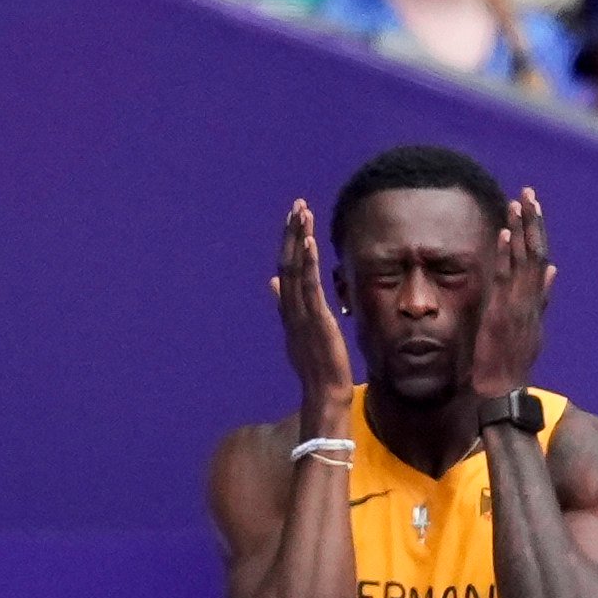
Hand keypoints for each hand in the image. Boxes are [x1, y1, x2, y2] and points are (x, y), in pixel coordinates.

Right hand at [269, 199, 352, 418]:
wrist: (324, 392)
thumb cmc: (317, 366)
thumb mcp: (301, 332)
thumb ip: (286, 306)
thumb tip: (273, 283)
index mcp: (289, 310)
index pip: (286, 270)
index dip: (289, 243)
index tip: (294, 219)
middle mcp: (291, 308)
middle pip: (287, 263)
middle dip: (291, 233)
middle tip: (297, 205)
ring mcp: (301, 313)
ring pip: (295, 269)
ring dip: (298, 239)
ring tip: (301, 213)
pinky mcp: (315, 318)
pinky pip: (308, 285)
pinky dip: (307, 262)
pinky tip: (309, 241)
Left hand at [470, 186, 552, 403]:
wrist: (505, 386)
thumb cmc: (513, 357)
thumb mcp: (532, 323)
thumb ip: (542, 295)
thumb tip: (553, 270)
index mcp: (536, 297)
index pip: (539, 256)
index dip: (536, 230)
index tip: (532, 205)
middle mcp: (531, 297)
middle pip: (536, 250)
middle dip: (533, 221)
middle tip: (528, 192)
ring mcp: (519, 303)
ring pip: (525, 259)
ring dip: (522, 230)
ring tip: (518, 202)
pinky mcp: (504, 312)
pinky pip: (507, 278)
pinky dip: (506, 255)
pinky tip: (504, 234)